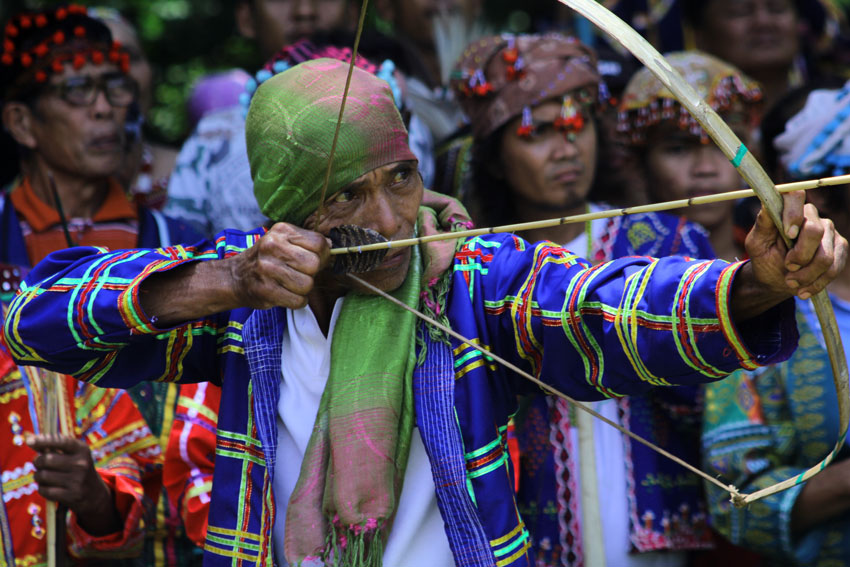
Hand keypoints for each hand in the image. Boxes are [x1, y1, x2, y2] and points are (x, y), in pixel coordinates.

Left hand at [27, 434, 121, 536]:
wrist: (93, 493)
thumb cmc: (76, 469)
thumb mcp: (72, 455)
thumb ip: (54, 447)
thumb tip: (30, 440)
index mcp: (82, 450)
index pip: (61, 442)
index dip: (44, 441)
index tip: (29, 441)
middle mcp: (81, 464)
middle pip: (46, 460)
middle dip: (37, 461)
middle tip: (39, 463)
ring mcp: (77, 480)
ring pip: (42, 475)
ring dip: (38, 476)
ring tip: (44, 476)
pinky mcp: (71, 495)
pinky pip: (44, 490)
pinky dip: (42, 489)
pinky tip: (49, 487)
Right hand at [140, 223, 330, 325]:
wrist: (234, 277)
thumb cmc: (266, 260)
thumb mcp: (283, 242)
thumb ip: (307, 243)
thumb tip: (333, 247)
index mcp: (281, 231)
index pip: (319, 242)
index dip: (323, 255)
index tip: (315, 260)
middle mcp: (272, 246)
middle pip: (314, 264)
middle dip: (312, 273)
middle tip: (300, 274)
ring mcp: (267, 268)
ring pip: (307, 284)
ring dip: (303, 289)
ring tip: (290, 284)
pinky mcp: (265, 289)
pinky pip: (298, 300)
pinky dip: (296, 301)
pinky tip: (285, 294)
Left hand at [734, 191, 847, 319]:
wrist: (776, 280)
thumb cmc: (764, 257)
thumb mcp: (756, 243)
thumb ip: (763, 224)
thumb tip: (766, 202)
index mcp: (789, 209)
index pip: (795, 197)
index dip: (793, 215)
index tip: (788, 235)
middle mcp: (812, 216)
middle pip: (814, 231)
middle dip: (799, 255)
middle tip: (787, 266)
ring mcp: (829, 231)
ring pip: (825, 255)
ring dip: (806, 274)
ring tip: (791, 282)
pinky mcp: (840, 248)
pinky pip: (834, 267)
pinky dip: (816, 282)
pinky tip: (803, 289)